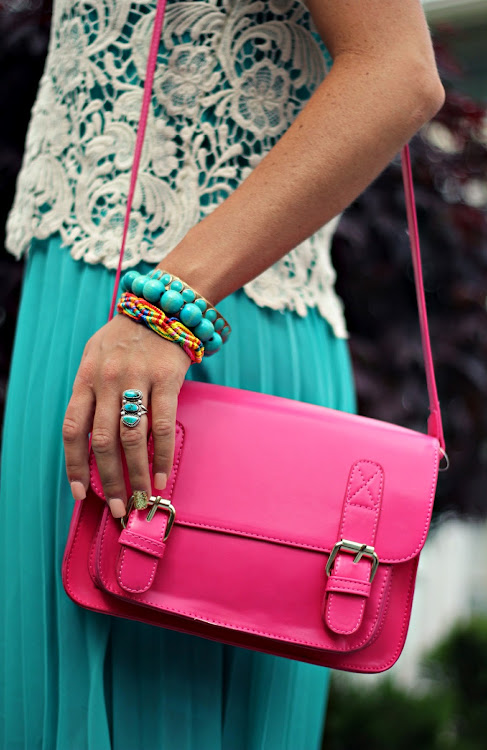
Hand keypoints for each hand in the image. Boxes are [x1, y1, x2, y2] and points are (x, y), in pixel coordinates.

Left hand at [62, 314, 191, 516]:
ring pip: (132, 437)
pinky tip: (163, 474)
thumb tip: (95, 442)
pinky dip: (162, 455)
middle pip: (103, 441)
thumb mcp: (98, 356)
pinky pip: (162, 425)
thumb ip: (92, 393)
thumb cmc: (127, 338)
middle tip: (118, 507)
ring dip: (136, 474)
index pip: (74, 428)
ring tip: (143, 497)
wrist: (163, 305)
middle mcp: (107, 379)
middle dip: (109, 480)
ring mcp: (136, 378)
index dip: (75, 465)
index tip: (81, 493)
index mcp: (86, 377)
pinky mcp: (166, 378)